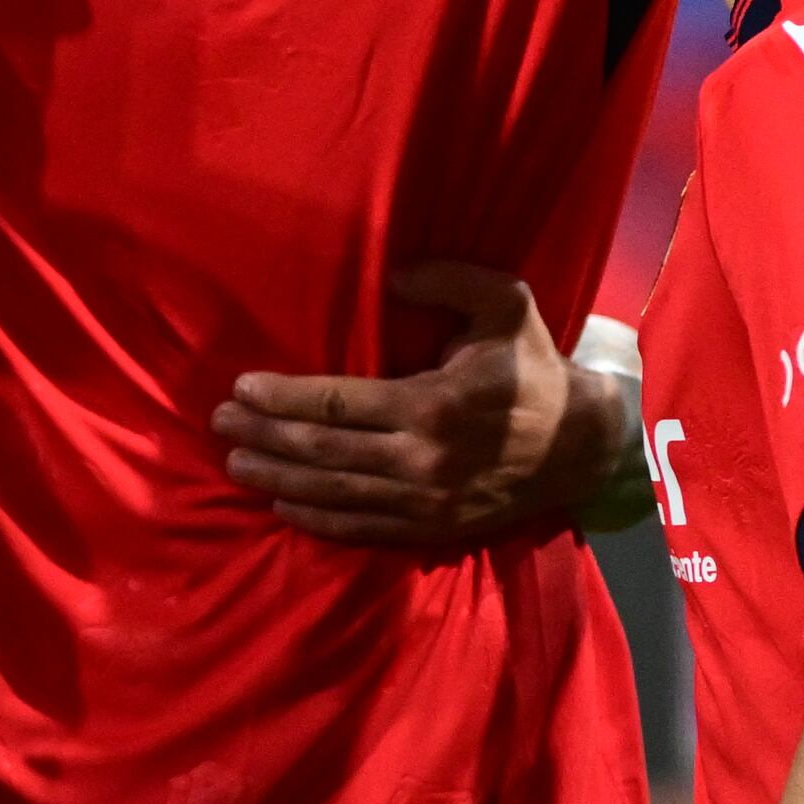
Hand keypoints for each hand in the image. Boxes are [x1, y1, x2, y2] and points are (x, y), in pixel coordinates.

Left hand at [214, 262, 624, 547]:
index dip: (283, 397)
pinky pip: (362, 527)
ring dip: (278, 479)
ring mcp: (426, 501)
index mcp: (433, 405)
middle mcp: (423, 459)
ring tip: (234, 462)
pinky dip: (317, 519)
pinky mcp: (433, 528)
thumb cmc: (535, 368)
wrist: (583, 447)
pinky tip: (282, 506)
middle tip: (220, 421)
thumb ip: (451, 280)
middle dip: (264, 436)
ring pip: (335, 493)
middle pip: (323, 452)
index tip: (241, 386)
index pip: (338, 404)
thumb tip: (392, 275)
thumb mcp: (507, 306)